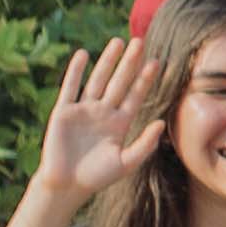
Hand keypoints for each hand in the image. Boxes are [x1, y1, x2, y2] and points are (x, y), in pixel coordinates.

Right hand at [27, 40, 159, 214]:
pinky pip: (71, 87)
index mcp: (120, 123)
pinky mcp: (64, 112)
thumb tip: (162, 123)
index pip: (136, 95)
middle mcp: (103, 112)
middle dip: (130, 62)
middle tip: (140, 41)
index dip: (145, 79)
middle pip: (120, 82)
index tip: (158, 61)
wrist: (66, 185)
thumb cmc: (97, 177)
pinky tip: (83, 54)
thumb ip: (145, 144)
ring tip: (117, 42)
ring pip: (98, 80)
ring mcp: (84, 110)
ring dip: (107, 61)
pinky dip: (76, 71)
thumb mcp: (126, 162)